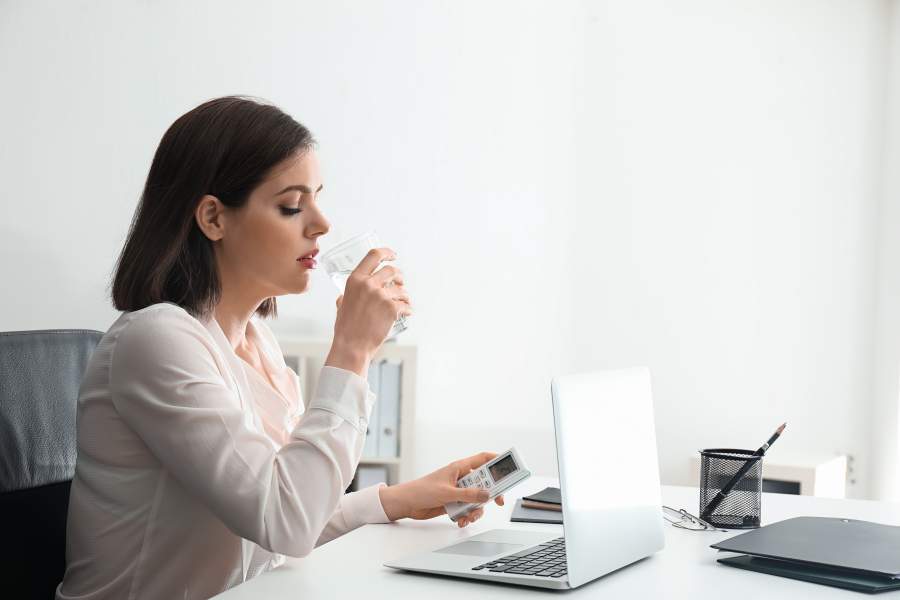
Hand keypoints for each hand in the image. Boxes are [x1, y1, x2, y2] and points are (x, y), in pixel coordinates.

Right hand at [326, 247, 412, 375]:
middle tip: (400, 283)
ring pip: (401, 289)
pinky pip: (406, 305)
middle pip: (392, 270)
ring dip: (404, 295)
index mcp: (355, 279)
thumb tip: (345, 295)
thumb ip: (346, 296)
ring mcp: (381, 296)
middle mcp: (369, 284)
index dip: (387, 252)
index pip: (374, 255)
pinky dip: (408, 309)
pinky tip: (407, 313)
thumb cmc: (346, 327)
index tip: (393, 255)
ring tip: (403, 302)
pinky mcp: (392, 308)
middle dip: (399, 276)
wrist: (352, 345)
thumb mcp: (341, 304)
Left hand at [378, 452, 505, 527]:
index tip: (510, 467)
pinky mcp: (454, 503)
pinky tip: (461, 521)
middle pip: (485, 483)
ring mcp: (458, 491)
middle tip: (498, 501)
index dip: (497, 460)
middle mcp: (461, 478)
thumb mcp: (447, 492)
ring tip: (469, 516)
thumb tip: (487, 494)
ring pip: (478, 499)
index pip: (483, 459)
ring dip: (477, 509)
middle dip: (491, 493)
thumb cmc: (421, 490)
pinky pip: (468, 509)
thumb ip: (468, 494)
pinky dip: (467, 516)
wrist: (406, 504)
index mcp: (460, 468)